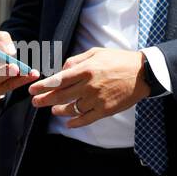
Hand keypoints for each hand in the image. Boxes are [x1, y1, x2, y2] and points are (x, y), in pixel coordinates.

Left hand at [28, 48, 147, 127]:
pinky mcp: (105, 110)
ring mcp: (97, 99)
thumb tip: (61, 70)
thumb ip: (77, 60)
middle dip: (44, 100)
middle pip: (60, 96)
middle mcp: (89, 85)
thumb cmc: (120, 60)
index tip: (32, 90)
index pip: (58, 80)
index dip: (43, 86)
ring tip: (54, 109)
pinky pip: (85, 119)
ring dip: (59, 110)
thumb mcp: (98, 52)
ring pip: (71, 109)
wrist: (144, 73)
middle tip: (35, 102)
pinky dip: (74, 123)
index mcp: (87, 70)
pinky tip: (68, 123)